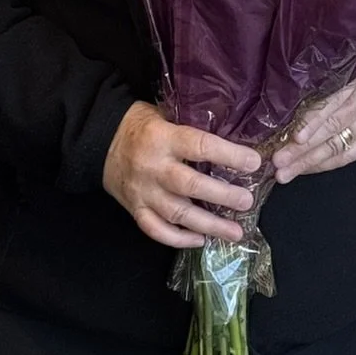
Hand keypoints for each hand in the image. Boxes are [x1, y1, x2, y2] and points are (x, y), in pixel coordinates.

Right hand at [104, 101, 263, 249]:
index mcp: (164, 138)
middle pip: (190, 186)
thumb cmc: (142, 125)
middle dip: (222, 196)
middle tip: (247, 201)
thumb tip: (233, 134)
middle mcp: (153, 167)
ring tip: (235, 232)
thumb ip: (192, 127)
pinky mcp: (135, 209)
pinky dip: (179, 239)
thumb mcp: (167, 114)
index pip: (200, 146)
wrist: (101, 142)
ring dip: (208, 225)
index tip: (254, 162)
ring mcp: (143, 192)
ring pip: (177, 214)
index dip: (229, 155)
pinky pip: (157, 230)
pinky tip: (200, 240)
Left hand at [272, 72, 355, 184]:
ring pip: (338, 147)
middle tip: (279, 160)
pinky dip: (325, 165)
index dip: (314, 121)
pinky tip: (306, 170)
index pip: (333, 103)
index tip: (295, 136)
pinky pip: (348, 156)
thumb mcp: (345, 63)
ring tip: (285, 173)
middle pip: (332, 129)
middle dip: (303, 148)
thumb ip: (322, 76)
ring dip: (309, 162)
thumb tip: (286, 94)